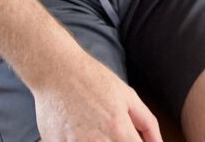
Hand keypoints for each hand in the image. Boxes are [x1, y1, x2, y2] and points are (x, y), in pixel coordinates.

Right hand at [33, 50, 161, 141]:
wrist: (57, 70)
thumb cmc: (93, 80)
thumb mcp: (127, 96)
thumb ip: (147, 123)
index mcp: (119, 129)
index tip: (133, 140)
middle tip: (113, 131)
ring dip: (100, 141)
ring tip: (94, 127)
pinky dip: (80, 141)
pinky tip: (79, 132)